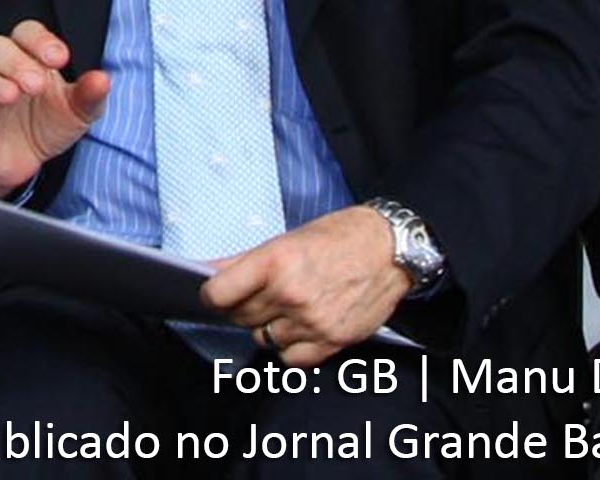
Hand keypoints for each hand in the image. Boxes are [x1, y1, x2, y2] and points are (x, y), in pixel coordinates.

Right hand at [0, 20, 111, 198]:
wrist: (26, 164)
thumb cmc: (49, 124)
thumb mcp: (77, 111)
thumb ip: (89, 95)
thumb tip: (104, 79)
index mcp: (28, 60)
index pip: (25, 33)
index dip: (39, 40)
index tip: (59, 58)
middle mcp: (0, 73)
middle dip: (16, 62)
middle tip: (36, 84)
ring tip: (11, 96)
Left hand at [200, 206, 411, 367]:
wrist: (390, 249)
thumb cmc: (337, 238)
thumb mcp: (286, 239)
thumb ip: (245, 261)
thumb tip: (209, 273)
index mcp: (275, 263)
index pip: (218, 294)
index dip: (211, 295)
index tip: (214, 294)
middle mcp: (291, 295)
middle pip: (239, 317)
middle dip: (239, 308)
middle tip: (252, 297)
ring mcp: (312, 321)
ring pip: (263, 339)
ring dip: (266, 327)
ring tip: (281, 309)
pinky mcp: (333, 341)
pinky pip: (292, 359)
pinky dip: (289, 348)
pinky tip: (296, 330)